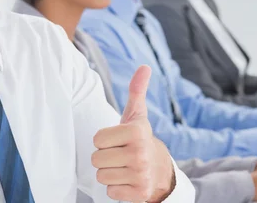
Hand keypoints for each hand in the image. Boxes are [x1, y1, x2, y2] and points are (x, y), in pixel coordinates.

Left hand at [91, 65, 173, 201]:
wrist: (160, 170)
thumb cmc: (140, 139)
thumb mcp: (137, 115)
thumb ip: (137, 90)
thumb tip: (144, 67)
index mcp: (137, 132)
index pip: (97, 139)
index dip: (103, 140)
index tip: (117, 140)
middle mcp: (140, 153)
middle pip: (96, 159)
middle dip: (104, 157)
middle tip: (119, 154)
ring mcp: (141, 175)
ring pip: (101, 176)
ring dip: (109, 173)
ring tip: (122, 167)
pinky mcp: (139, 194)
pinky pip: (110, 192)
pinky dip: (116, 188)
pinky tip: (127, 180)